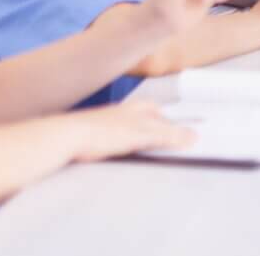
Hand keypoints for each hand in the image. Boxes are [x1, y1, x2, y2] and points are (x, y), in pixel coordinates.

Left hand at [66, 101, 193, 162]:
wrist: (67, 137)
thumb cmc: (101, 131)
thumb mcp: (142, 135)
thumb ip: (167, 135)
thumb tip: (191, 135)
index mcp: (137, 108)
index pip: (161, 112)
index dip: (172, 123)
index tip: (183, 134)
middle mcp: (123, 112)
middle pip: (146, 118)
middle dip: (156, 127)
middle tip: (166, 140)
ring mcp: (108, 123)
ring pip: (130, 127)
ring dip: (138, 135)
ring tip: (145, 147)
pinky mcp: (96, 135)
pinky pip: (115, 138)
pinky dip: (123, 144)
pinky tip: (121, 152)